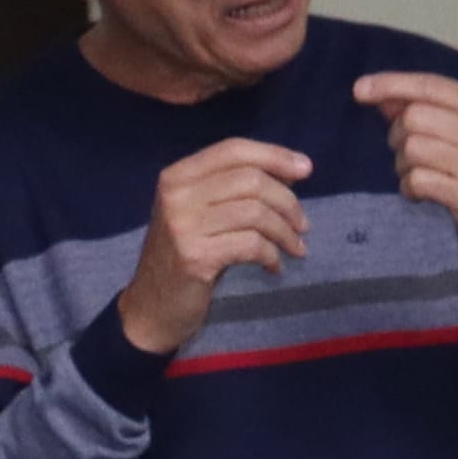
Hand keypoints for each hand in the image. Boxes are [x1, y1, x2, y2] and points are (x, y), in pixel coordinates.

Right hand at [117, 141, 313, 357]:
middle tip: (303, 225)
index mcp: (177, 176)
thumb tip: (293, 169)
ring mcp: (183, 226)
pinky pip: (251, 245)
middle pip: (250, 180)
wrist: (151, 308)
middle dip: (287, 201)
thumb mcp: (201, 213)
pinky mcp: (195, 257)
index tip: (306, 169)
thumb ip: (234, 188)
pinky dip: (272, 255)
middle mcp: (177, 195)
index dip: (274, 155)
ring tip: (295, 247)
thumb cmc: (184, 256)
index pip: (234, 149)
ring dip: (285, 231)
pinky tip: (274, 266)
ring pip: (255, 212)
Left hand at [352, 73, 457, 264]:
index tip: (360, 89)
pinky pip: (416, 180)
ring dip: (403, 165)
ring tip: (419, 174)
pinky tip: (420, 193)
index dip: (391, 84)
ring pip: (411, 148)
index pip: (430, 85)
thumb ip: (430, 110)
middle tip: (409, 152)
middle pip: (414, 117)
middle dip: (398, 134)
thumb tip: (383, 97)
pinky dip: (409, 187)